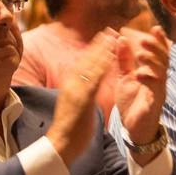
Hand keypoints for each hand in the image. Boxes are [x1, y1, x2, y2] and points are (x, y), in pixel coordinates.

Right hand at [46, 30, 117, 164]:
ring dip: (102, 49)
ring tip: (113, 36)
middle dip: (99, 44)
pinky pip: (94, 78)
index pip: (83, 63)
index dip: (93, 49)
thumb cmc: (70, 129)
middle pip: (87, 59)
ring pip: (91, 65)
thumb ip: (81, 94)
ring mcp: (76, 90)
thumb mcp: (75, 106)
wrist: (61, 144)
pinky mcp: (82, 98)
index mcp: (70, 86)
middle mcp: (71, 84)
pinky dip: (102, 65)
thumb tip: (87, 87)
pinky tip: (111, 55)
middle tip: (111, 30)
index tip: (103, 37)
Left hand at [115, 26, 169, 158]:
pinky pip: (155, 90)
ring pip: (161, 72)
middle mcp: (159, 79)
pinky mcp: (154, 103)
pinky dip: (149, 80)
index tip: (155, 28)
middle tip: (146, 38)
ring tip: (140, 54)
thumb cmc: (132, 102)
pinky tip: (140, 75)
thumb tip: (121, 39)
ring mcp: (158, 91)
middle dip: (156, 47)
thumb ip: (124, 60)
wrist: (132, 128)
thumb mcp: (125, 77)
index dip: (159, 41)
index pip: (159, 53)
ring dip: (152, 61)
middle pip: (164, 59)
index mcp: (152, 72)